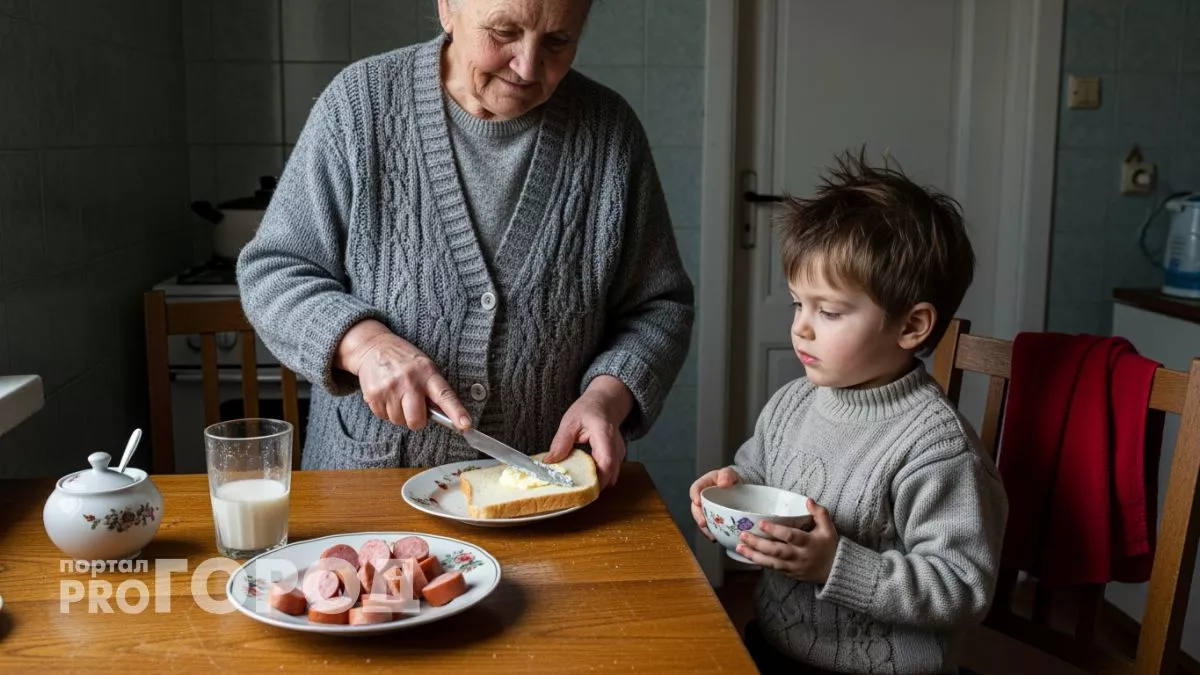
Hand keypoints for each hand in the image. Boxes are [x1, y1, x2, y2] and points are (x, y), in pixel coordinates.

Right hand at [336, 320, 470, 430]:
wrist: (372, 347)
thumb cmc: (404, 360)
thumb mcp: (424, 366)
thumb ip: (433, 389)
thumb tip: (443, 416)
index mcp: (427, 372)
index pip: (444, 395)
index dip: (456, 412)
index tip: (465, 425)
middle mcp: (408, 381)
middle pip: (416, 420)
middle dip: (417, 420)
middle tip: (414, 407)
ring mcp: (389, 389)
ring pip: (399, 421)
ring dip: (400, 414)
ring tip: (397, 395)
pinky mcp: (373, 395)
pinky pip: (384, 417)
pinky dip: (386, 410)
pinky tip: (386, 394)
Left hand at [544, 375, 633, 488]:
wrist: (605, 403)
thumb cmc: (588, 409)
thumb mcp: (570, 421)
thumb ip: (561, 442)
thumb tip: (549, 462)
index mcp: (604, 434)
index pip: (606, 461)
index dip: (597, 479)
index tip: (582, 489)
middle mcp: (616, 446)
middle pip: (611, 473)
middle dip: (594, 486)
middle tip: (574, 491)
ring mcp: (619, 452)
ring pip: (612, 475)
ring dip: (597, 482)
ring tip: (578, 484)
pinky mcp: (617, 457)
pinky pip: (610, 472)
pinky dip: (599, 477)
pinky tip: (584, 476)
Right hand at [689, 468, 741, 541]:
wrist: (740, 489)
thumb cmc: (731, 479)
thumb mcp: (730, 473)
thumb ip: (726, 475)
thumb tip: (723, 483)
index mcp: (704, 485)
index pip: (695, 489)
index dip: (694, 496)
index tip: (697, 502)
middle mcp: (703, 498)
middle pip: (695, 507)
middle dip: (698, 516)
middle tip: (703, 523)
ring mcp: (707, 509)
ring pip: (701, 519)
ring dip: (704, 528)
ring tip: (710, 534)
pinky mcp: (713, 518)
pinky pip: (709, 526)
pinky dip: (712, 532)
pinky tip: (716, 538)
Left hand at [735, 498, 837, 582]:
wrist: (835, 571)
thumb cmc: (830, 546)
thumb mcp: (828, 528)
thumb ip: (820, 513)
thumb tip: (808, 500)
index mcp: (808, 543)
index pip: (790, 536)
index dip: (775, 530)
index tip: (761, 523)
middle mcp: (799, 556)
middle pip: (776, 551)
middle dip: (758, 544)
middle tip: (743, 535)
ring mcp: (793, 566)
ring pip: (771, 562)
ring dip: (754, 555)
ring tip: (740, 547)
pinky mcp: (789, 573)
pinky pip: (772, 568)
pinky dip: (760, 562)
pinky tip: (748, 556)